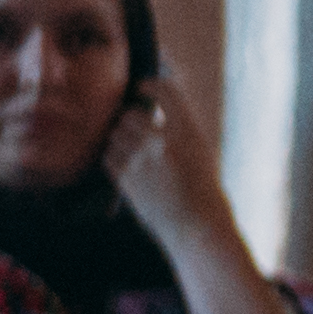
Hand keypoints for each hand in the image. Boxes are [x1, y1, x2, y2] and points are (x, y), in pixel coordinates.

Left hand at [104, 64, 248, 251]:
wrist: (196, 228)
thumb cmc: (204, 192)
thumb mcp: (202, 152)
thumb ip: (180, 128)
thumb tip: (157, 107)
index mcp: (188, 131)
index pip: (164, 90)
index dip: (149, 85)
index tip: (141, 87)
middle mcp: (162, 140)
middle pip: (130, 113)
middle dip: (131, 120)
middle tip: (137, 130)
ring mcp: (140, 158)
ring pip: (115, 133)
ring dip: (121, 139)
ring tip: (135, 153)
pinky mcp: (125, 177)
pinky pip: (108, 155)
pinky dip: (114, 158)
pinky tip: (128, 167)